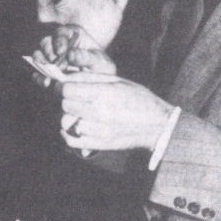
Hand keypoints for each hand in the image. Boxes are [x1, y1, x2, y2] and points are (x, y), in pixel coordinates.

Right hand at [33, 25, 116, 74]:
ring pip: (39, 56)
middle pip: (46, 42)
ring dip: (42, 65)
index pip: (62, 32)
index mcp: (73, 35)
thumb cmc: (102, 67)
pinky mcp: (47, 71)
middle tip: (57, 65)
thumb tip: (70, 54)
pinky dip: (39, 77)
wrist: (101, 85)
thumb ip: (86, 56)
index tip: (61, 51)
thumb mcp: (100, 61)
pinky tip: (46, 82)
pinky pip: (38, 72)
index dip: (59, 40)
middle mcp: (59, 44)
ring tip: (49, 74)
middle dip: (49, 53)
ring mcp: (51, 57)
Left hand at [58, 78, 174, 151]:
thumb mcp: (117, 81)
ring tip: (78, 112)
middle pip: (65, 105)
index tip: (66, 86)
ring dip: (69, 116)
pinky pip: (71, 140)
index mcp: (105, 93)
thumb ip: (90, 78)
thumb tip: (65, 77)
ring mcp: (99, 130)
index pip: (68, 90)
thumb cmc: (138, 98)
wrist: (157, 125)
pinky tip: (75, 126)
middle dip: (67, 99)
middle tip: (74, 98)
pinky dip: (67, 133)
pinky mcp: (100, 144)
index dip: (63, 86)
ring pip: (66, 122)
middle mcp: (100, 112)